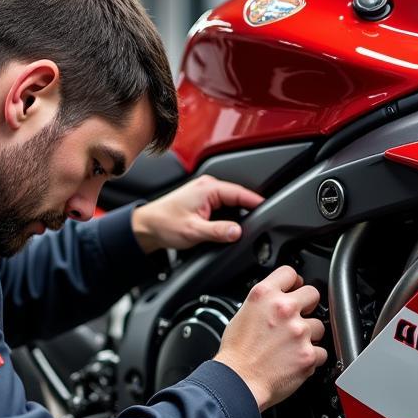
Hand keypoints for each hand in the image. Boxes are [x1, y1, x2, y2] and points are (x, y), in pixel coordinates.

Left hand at [130, 175, 263, 253]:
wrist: (147, 226)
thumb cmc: (164, 224)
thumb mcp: (193, 231)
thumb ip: (217, 231)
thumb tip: (238, 231)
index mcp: (208, 188)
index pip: (241, 193)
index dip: (257, 202)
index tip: (270, 210)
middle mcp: (208, 186)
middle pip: (239, 196)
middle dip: (251, 208)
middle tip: (263, 222)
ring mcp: (206, 192)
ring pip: (232, 201)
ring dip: (240, 211)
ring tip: (251, 224)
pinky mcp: (203, 200)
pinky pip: (225, 205)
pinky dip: (231, 213)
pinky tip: (233, 224)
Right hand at [214, 266, 327, 410]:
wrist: (238, 382)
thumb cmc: (235, 354)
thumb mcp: (241, 315)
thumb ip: (262, 304)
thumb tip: (274, 302)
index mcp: (264, 296)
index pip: (289, 273)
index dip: (293, 282)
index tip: (294, 289)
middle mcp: (284, 309)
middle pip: (313, 294)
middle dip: (307, 305)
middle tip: (298, 318)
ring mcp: (299, 332)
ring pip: (319, 326)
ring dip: (309, 335)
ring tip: (291, 346)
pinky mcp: (309, 354)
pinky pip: (321, 352)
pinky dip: (312, 358)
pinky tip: (295, 360)